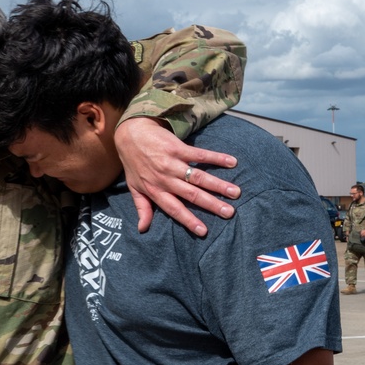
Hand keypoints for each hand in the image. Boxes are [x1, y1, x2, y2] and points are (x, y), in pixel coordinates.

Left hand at [114, 117, 239, 236]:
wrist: (130, 133)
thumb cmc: (133, 163)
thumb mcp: (134, 187)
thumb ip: (142, 208)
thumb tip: (143, 229)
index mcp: (155, 190)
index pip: (174, 209)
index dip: (188, 220)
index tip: (203, 231)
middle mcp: (164, 179)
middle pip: (191, 194)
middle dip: (211, 204)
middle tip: (229, 212)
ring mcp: (172, 163)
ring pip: (197, 177)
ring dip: (217, 184)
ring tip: (235, 192)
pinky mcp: (178, 148)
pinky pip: (199, 154)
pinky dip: (216, 158)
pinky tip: (231, 162)